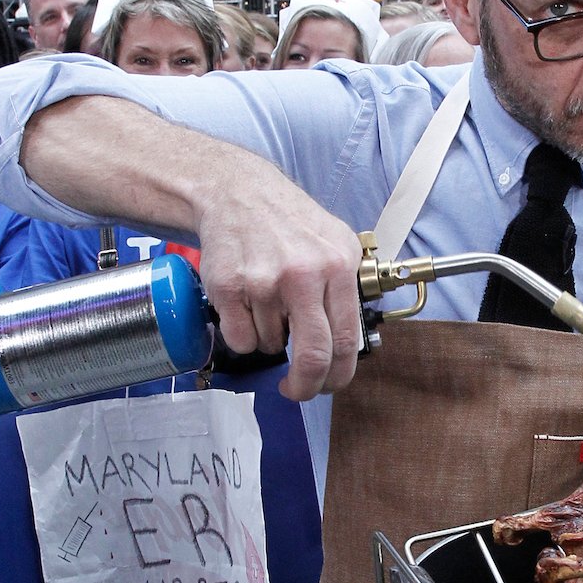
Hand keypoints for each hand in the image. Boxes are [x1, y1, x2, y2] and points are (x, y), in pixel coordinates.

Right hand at [191, 158, 363, 401]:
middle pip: (312, 357)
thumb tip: (353, 344)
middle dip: (305, 386)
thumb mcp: (337, 242)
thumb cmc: (289, 221)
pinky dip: (243, 333)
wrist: (238, 193)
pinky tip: (247, 302)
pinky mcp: (229, 287)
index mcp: (338, 266)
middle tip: (297, 390)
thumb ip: (348, 290)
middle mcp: (303, 274)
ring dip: (270, 339)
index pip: (346, 340)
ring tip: (268, 302)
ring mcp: (264, 281)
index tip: (329, 385)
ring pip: (271, 345)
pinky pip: (240, 339)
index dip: (338, 375)